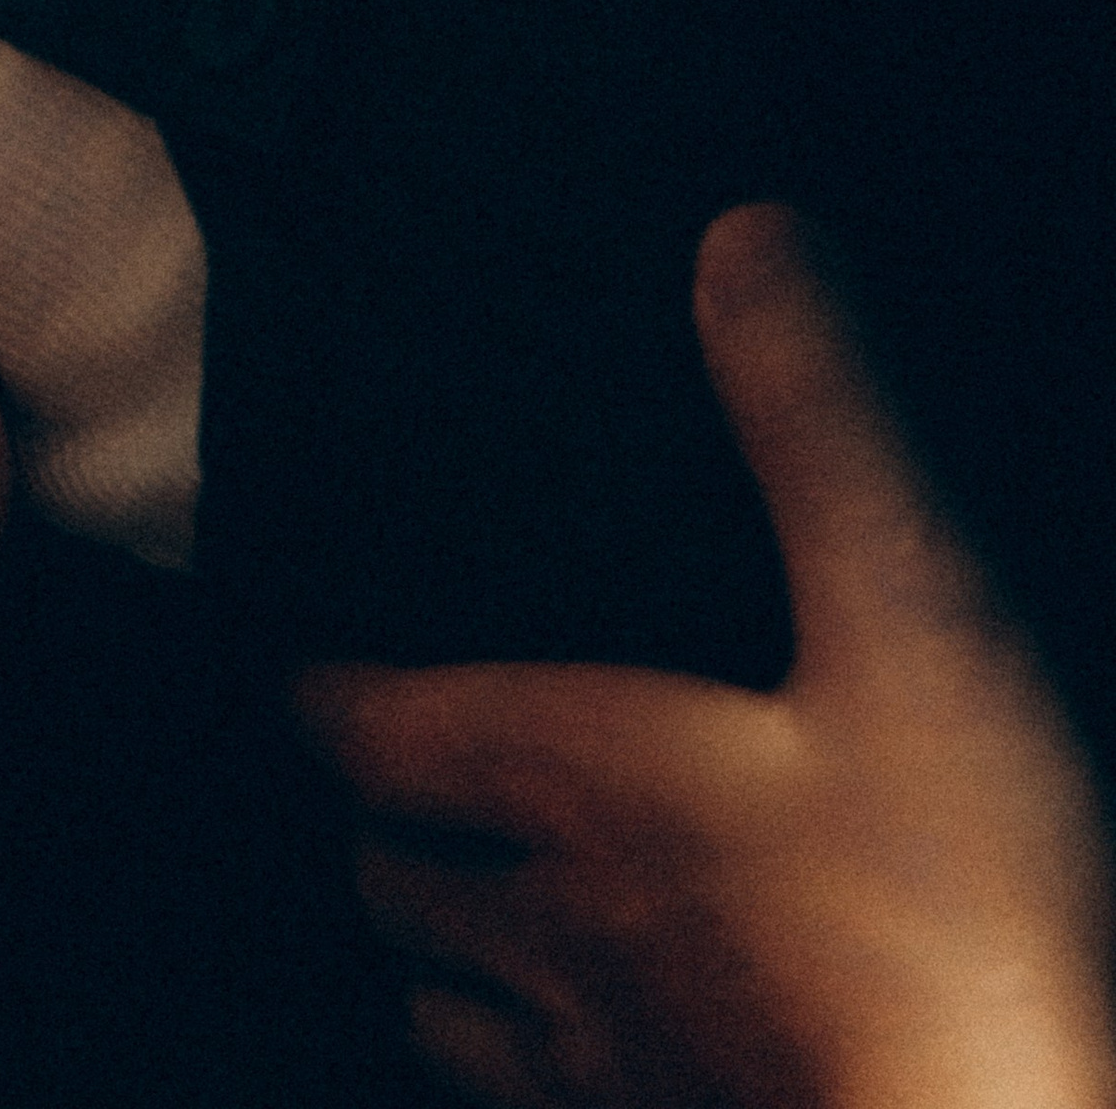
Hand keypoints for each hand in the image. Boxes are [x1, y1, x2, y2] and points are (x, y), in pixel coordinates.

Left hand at [296, 206, 1115, 1108]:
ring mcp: (595, 1074)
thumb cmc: (954, 912)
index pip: (353, 723)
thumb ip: (819, 432)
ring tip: (472, 881)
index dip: (317, 675)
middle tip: (402, 749)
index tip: (303, 637)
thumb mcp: (911, 625)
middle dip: (378, 811)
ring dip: (438, 943)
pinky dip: (526, 1062)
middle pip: (382, 871)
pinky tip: (592, 1034)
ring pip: (437, 1003)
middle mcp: (540, 932)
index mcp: (563, 780)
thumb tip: (743, 234)